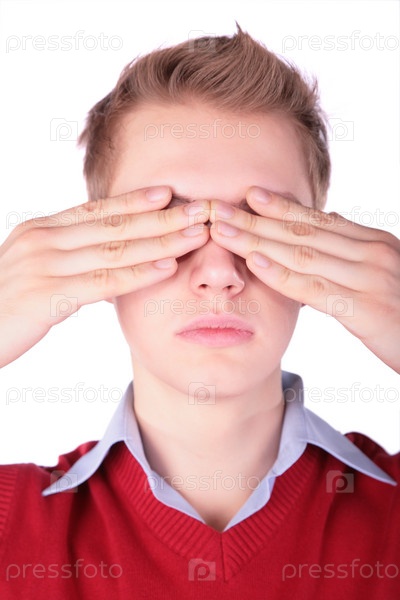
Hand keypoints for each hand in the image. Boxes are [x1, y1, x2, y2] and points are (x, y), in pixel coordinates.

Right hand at [0, 186, 209, 366]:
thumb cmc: (2, 308)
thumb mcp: (32, 274)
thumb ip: (66, 266)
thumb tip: (105, 272)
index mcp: (40, 231)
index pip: (95, 211)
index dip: (133, 201)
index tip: (168, 193)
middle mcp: (43, 241)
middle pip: (113, 225)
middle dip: (161, 217)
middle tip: (199, 208)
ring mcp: (44, 265)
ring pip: (115, 249)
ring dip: (161, 241)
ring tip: (195, 234)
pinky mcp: (47, 295)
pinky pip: (103, 281)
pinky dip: (138, 273)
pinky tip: (167, 267)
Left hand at [209, 186, 399, 372]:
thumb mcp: (382, 273)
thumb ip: (354, 249)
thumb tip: (331, 221)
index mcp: (374, 242)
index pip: (319, 221)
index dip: (282, 207)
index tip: (250, 194)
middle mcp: (372, 253)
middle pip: (303, 232)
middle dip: (257, 220)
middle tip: (220, 208)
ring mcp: (370, 278)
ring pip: (302, 254)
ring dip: (258, 241)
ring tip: (224, 230)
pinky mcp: (366, 307)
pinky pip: (314, 288)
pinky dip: (282, 274)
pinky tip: (255, 263)